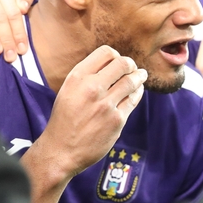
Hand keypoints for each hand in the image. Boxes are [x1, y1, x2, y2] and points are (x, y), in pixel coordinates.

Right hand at [24, 46, 146, 187]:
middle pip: (123, 64)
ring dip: (139, 76)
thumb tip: (111, 63)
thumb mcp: (68, 90)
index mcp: (77, 78)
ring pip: (131, 81)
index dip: (115, 55)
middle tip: (132, 68)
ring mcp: (106, 104)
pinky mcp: (117, 120)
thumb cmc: (65, 119)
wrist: (61, 150)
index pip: (105, 52)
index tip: (118, 61)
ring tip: (141, 75)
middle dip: (130, 64)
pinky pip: (133, 99)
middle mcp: (92, 88)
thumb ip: (87, 76)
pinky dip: (137, 92)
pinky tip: (136, 91)